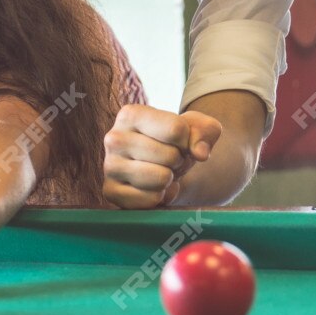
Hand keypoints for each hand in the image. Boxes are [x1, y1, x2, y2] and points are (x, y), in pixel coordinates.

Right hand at [102, 104, 223, 209]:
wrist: (162, 165)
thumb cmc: (177, 142)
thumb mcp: (198, 128)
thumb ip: (205, 132)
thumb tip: (200, 153)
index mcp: (130, 114)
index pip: (176, 130)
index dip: (188, 140)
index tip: (180, 142)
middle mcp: (114, 138)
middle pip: (170, 155)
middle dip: (179, 160)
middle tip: (169, 159)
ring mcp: (109, 166)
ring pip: (161, 178)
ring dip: (169, 179)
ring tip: (160, 171)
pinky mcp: (111, 192)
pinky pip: (151, 200)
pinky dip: (160, 197)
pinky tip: (152, 187)